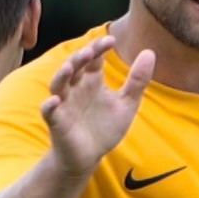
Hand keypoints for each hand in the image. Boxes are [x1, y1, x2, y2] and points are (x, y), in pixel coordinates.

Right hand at [38, 27, 149, 170]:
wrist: (90, 156)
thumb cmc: (105, 127)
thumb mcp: (127, 104)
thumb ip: (137, 81)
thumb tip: (149, 52)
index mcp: (92, 81)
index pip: (93, 58)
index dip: (99, 48)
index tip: (111, 40)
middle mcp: (76, 88)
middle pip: (74, 67)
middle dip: (80, 58)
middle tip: (90, 51)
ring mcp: (64, 103)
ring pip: (58, 84)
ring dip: (62, 75)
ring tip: (69, 67)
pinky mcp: (57, 122)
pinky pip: (49, 111)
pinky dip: (50, 106)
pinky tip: (54, 100)